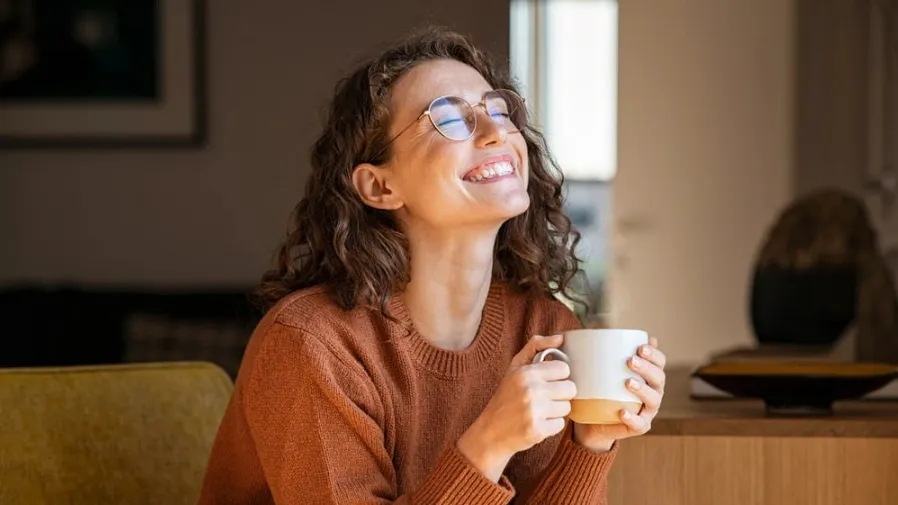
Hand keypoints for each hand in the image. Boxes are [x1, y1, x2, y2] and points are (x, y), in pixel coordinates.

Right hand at [457, 334, 575, 481]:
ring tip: (540, 410)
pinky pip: (561, 424)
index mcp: (526, 372)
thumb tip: (560, 338)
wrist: (490, 432)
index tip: (548, 381)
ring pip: (567, 407)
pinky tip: (538, 422)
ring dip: (556, 410)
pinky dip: (551, 425)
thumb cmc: (505, 396)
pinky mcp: (537, 430)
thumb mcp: (515, 367)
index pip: (564, 369)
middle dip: (560, 394)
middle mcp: (531, 390)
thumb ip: (536, 347)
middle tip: (546, 397)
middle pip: (570, 388)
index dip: (558, 376)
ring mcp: (534, 411)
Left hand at [572, 337, 666, 451]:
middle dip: (647, 368)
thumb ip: (605, 352)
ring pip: (653, 400)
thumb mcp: (603, 369)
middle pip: (658, 378)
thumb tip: (602, 329)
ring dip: (643, 390)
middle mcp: (653, 392)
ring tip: (628, 382)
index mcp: (649, 375)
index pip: (660, 362)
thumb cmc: (602, 389)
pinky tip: (623, 412)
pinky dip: (633, 418)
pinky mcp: (639, 426)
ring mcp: (648, 411)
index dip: (654, 354)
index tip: (640, 347)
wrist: (595, 421)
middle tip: (630, 361)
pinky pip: (639, 423)